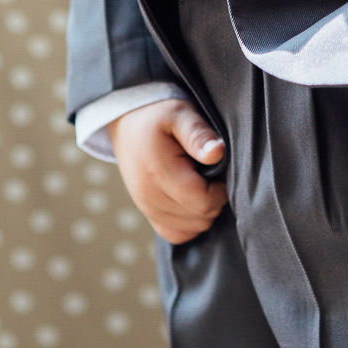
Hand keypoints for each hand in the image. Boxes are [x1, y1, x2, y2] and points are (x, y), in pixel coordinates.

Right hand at [107, 99, 227, 243]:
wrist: (125, 119)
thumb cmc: (157, 113)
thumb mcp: (180, 113)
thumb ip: (199, 134)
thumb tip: (218, 153)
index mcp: (159, 173)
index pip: (204, 202)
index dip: (222, 190)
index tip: (221, 168)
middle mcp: (149, 197)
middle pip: (200, 219)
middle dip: (214, 199)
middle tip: (211, 172)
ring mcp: (146, 207)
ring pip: (190, 229)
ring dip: (203, 211)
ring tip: (201, 182)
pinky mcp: (146, 212)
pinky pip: (175, 234)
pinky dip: (189, 223)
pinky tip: (192, 199)